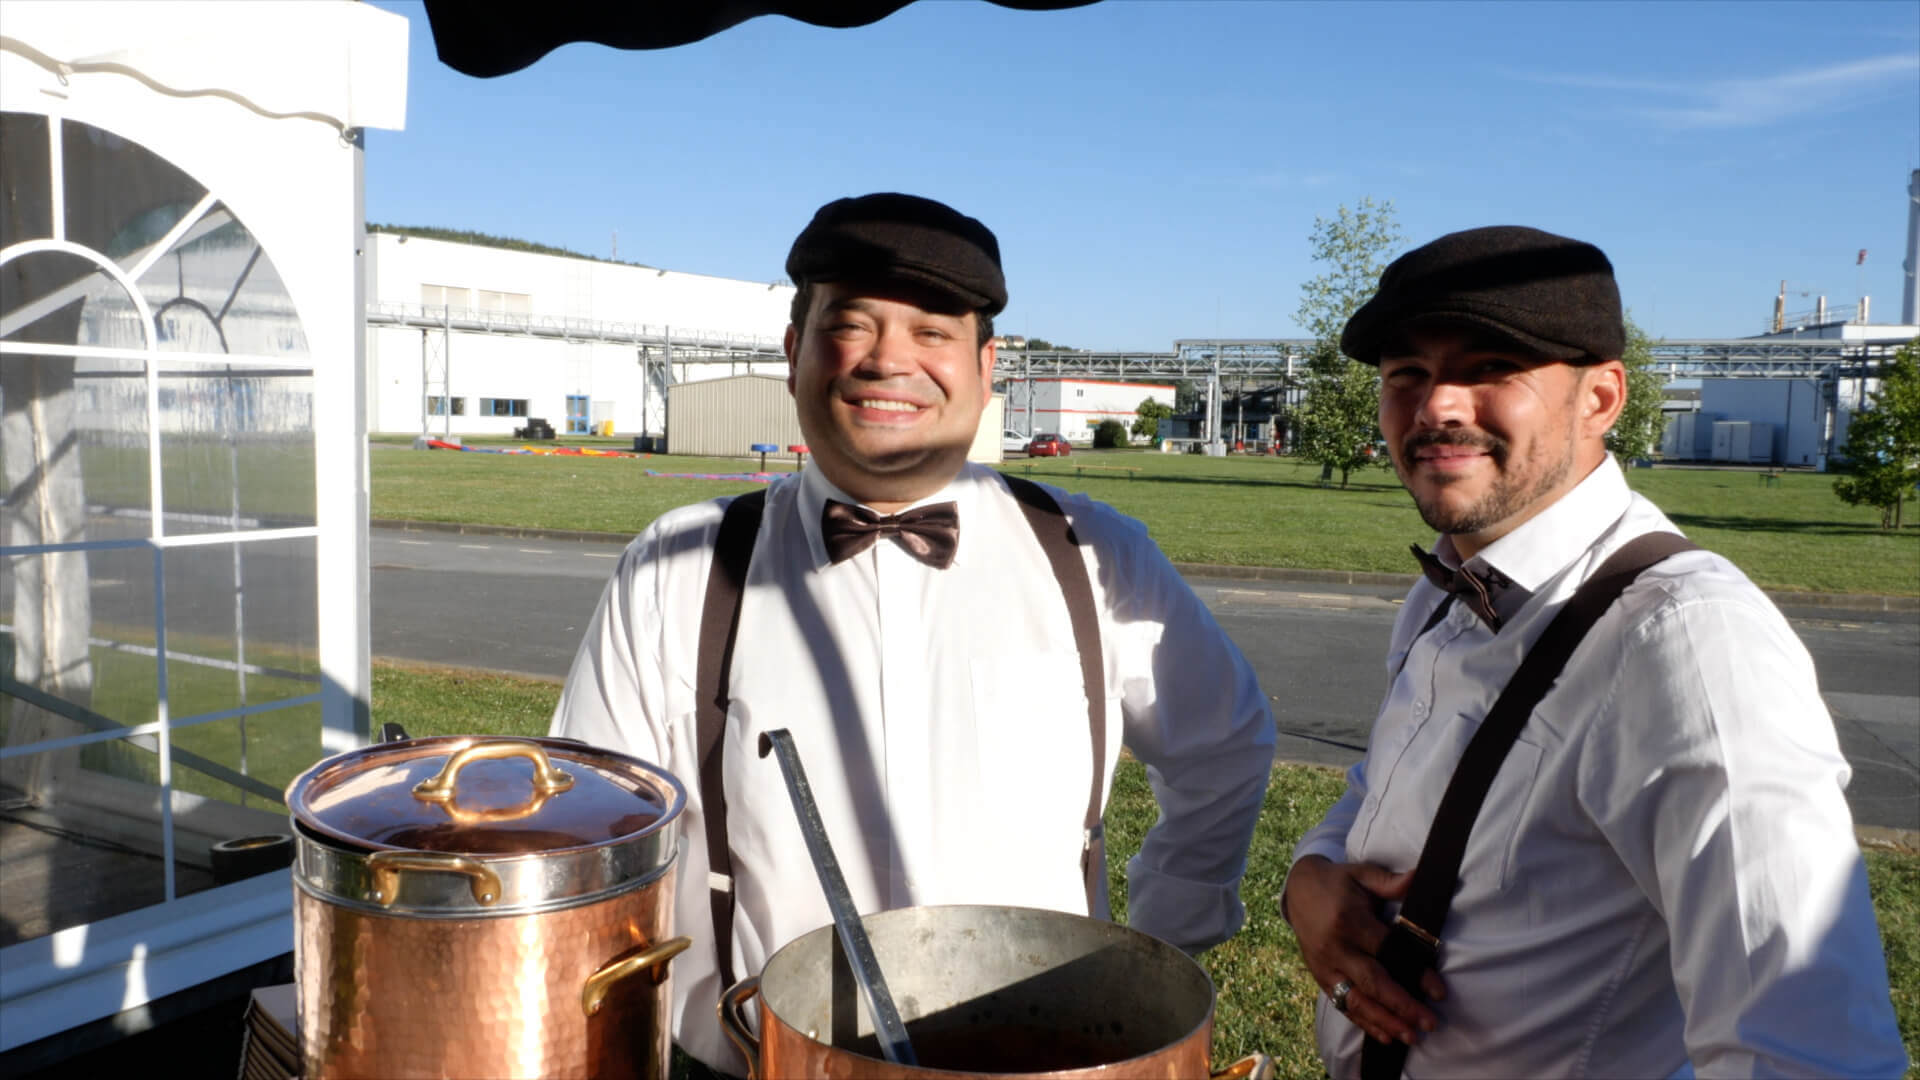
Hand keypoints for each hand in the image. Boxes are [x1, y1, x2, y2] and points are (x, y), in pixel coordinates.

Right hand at [1280, 855, 1445, 1045]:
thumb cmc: (1338, 881)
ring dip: (1384, 1022)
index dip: (1414, 972)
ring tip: (1410, 1036)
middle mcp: (1334, 947)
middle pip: (1372, 983)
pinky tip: (1385, 1035)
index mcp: (1349, 920)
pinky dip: (1363, 1022)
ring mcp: (1324, 965)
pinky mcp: (1319, 976)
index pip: (1387, 951)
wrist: (1297, 888)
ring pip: (1356, 1000)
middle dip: (1402, 1006)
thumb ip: (1390, 882)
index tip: (1439, 991)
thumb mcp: (1362, 874)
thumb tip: (1419, 878)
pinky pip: (1342, 1004)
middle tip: (1429, 1023)